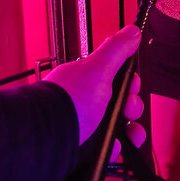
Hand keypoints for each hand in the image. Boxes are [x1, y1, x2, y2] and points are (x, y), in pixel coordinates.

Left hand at [45, 25, 144, 147]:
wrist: (46, 140)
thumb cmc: (67, 103)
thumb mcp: (97, 70)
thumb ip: (116, 50)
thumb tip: (132, 30)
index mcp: (86, 82)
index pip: (116, 79)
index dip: (130, 83)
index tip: (132, 87)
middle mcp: (84, 104)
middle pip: (120, 105)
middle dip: (132, 108)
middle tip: (128, 112)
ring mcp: (83, 127)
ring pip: (117, 129)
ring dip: (130, 132)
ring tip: (130, 136)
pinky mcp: (83, 150)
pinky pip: (107, 150)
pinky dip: (114, 150)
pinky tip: (113, 148)